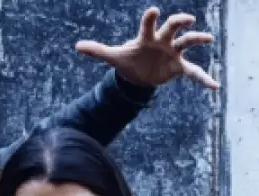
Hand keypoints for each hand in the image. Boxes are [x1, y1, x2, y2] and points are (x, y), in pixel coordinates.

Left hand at [75, 6, 218, 89]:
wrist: (137, 74)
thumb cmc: (127, 61)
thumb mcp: (112, 57)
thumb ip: (97, 51)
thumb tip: (77, 46)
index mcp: (146, 38)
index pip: (149, 25)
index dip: (151, 18)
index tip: (153, 11)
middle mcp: (162, 42)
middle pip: (172, 28)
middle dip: (178, 22)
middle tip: (186, 19)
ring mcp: (172, 53)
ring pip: (187, 42)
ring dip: (197, 39)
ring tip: (207, 39)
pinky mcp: (178, 67)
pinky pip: (194, 72)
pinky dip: (204, 79)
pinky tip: (214, 87)